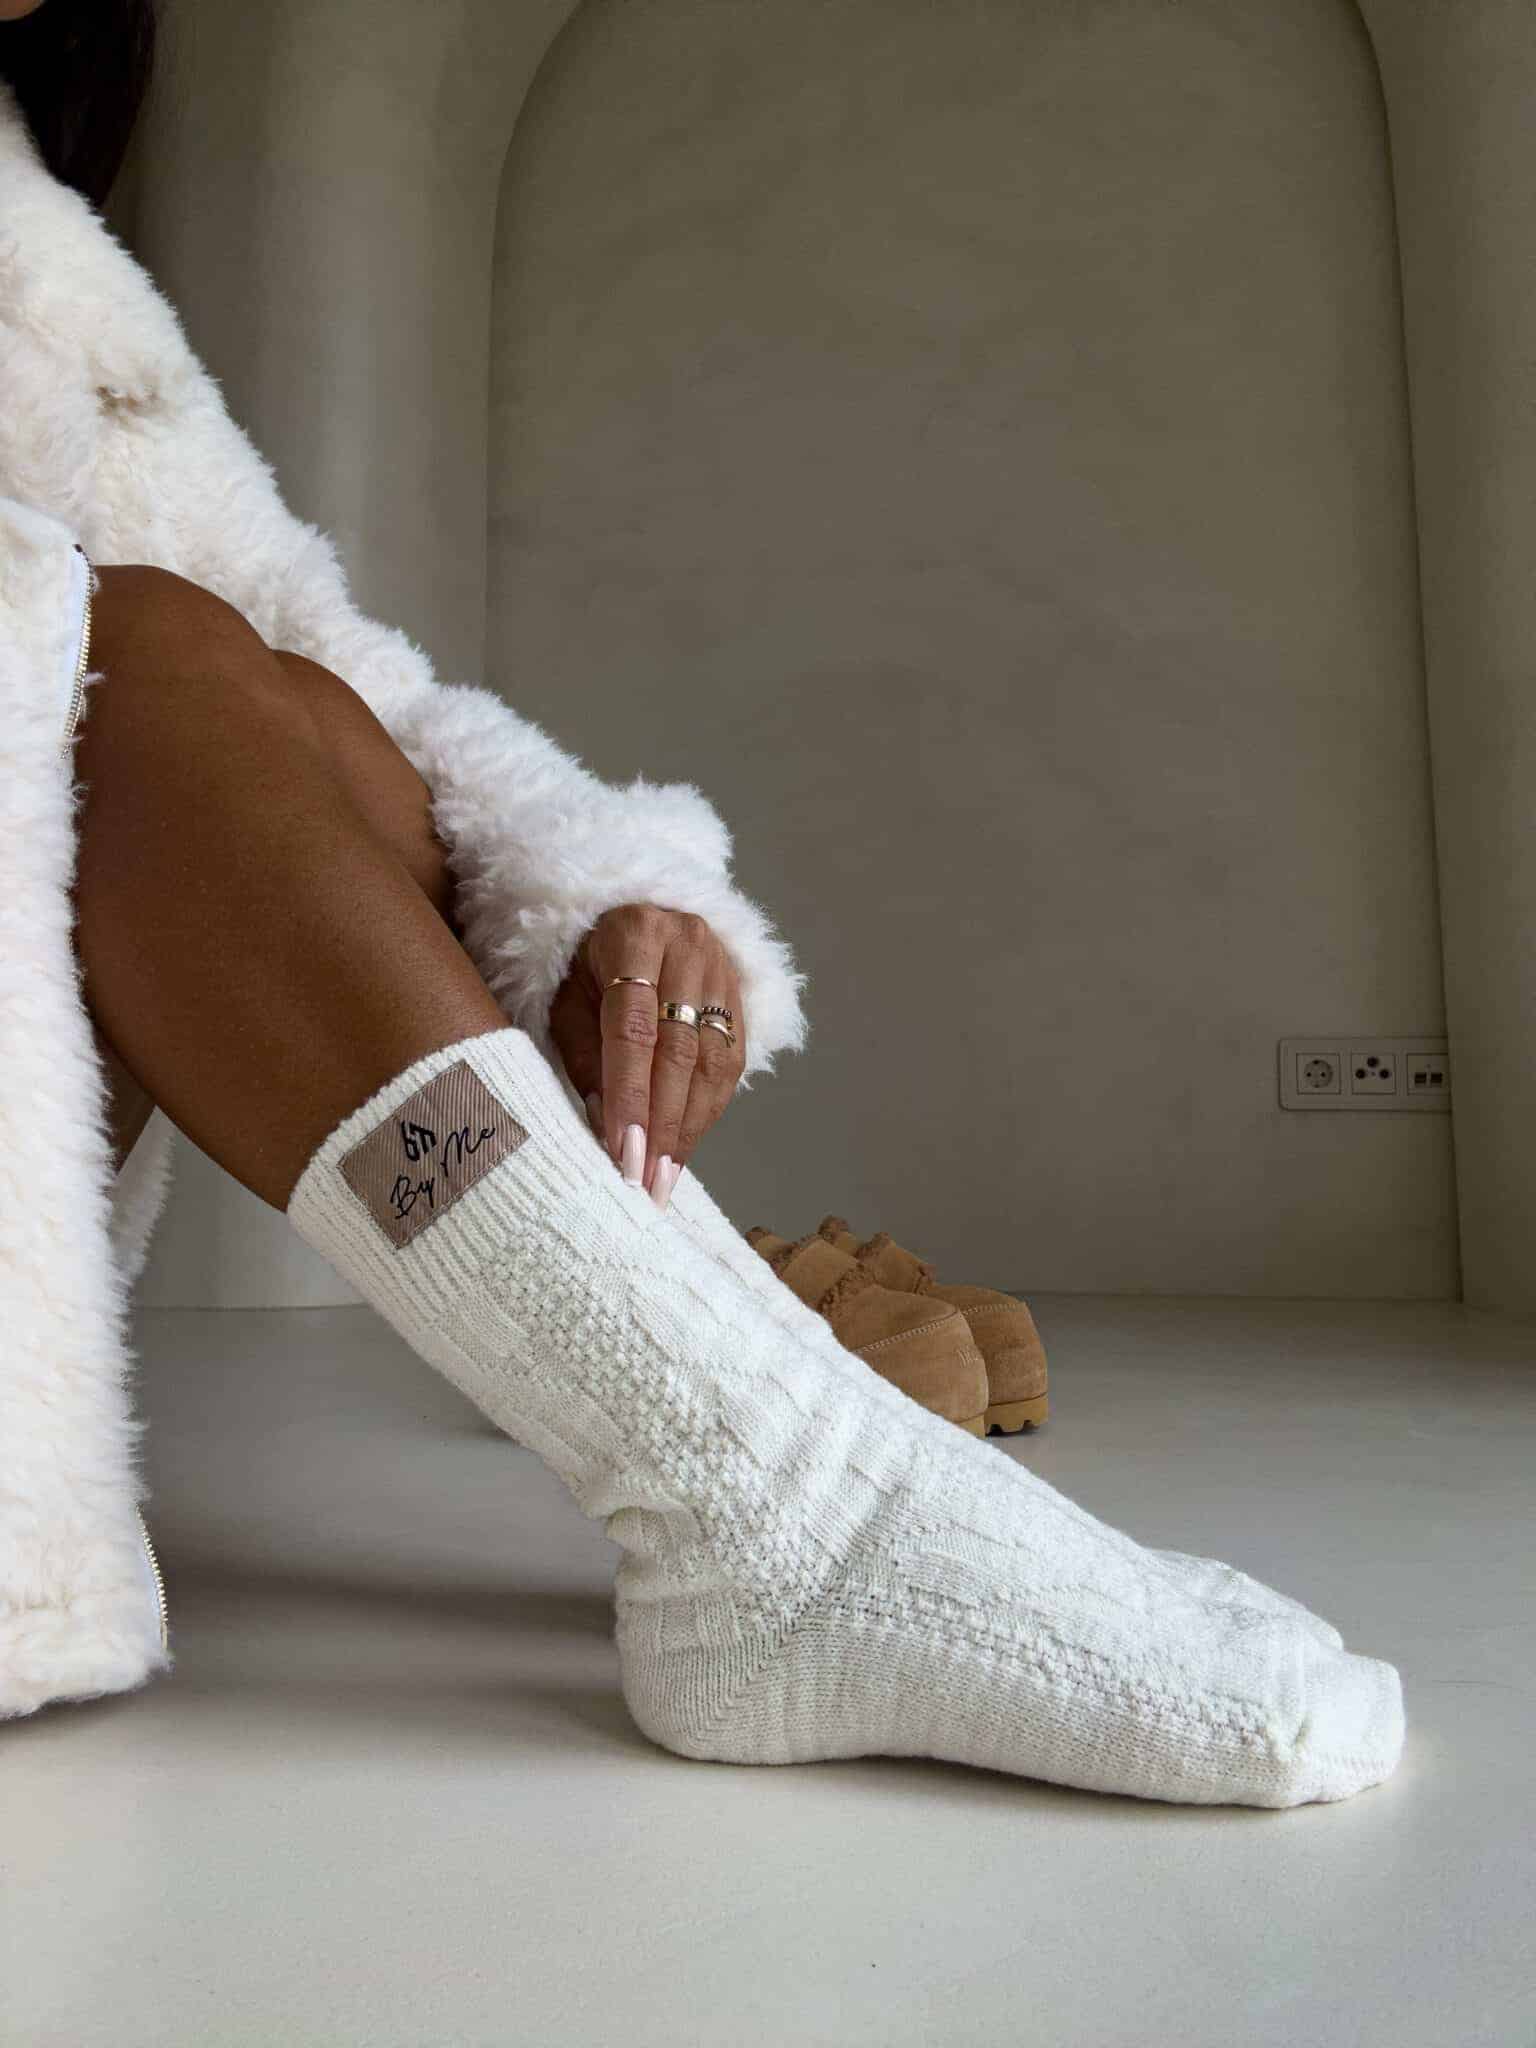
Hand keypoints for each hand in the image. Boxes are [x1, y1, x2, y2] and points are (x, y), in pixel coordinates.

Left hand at [548, 904, 745, 1202]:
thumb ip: (584, 1056)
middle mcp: (688, 946)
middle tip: (646, 1182)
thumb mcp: (567, 997)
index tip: (622, 1155)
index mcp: (634, 936)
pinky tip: (686, 1144)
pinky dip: (709, 1109)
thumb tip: (604, 1127)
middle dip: (663, 1125)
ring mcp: (722, 968)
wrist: (634, 914)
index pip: (633, 1030)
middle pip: (680, 1050)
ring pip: (714, 1060)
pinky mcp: (741, 994)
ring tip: (666, 1177)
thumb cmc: (586, 963)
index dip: (630, 1097)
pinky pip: (731, 1061)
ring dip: (690, 1127)